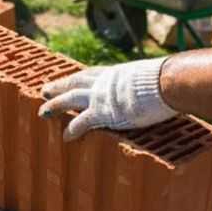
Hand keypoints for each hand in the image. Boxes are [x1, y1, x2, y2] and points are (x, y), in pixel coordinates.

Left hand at [38, 57, 177, 140]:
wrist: (167, 83)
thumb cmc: (169, 79)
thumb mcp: (153, 77)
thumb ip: (150, 83)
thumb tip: (168, 85)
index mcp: (116, 73)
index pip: (91, 73)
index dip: (78, 77)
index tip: (69, 78)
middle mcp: (104, 82)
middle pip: (75, 83)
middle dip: (59, 86)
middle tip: (45, 90)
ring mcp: (101, 96)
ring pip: (70, 99)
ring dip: (55, 105)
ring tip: (43, 112)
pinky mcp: (103, 112)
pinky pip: (82, 122)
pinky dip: (72, 129)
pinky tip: (65, 137)